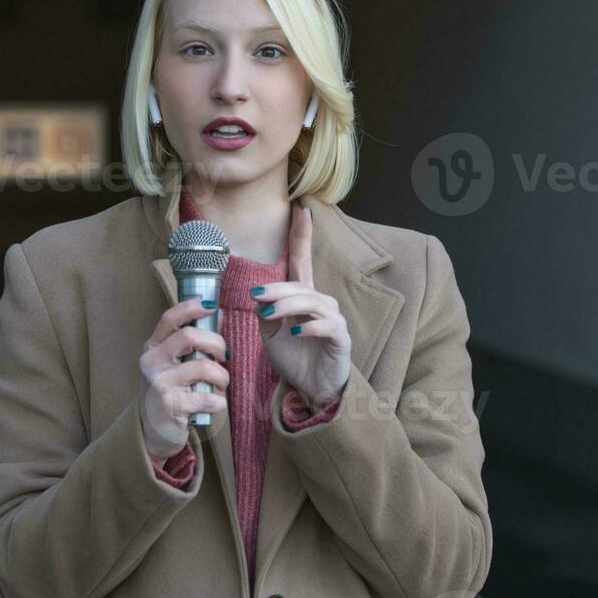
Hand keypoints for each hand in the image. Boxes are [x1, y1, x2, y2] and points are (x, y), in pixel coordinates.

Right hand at [138, 298, 228, 459]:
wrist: (152, 431)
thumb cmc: (169, 392)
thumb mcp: (174, 363)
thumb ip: (194, 340)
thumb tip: (219, 314)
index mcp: (153, 347)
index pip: (170, 318)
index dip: (192, 307)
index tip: (211, 308)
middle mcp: (152, 362)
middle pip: (190, 336)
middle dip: (216, 344)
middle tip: (223, 357)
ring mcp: (159, 383)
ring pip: (203, 367)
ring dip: (222, 376)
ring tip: (220, 384)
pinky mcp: (170, 405)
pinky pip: (207, 397)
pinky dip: (218, 401)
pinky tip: (216, 404)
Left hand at [254, 203, 351, 408]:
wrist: (312, 389)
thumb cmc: (294, 358)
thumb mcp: (270, 334)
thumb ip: (266, 313)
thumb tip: (259, 295)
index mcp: (303, 297)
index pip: (302, 260)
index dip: (302, 235)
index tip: (301, 209)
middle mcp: (321, 301)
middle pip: (299, 284)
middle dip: (277, 288)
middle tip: (256, 295)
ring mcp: (333, 318)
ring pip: (310, 301)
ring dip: (287, 306)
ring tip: (270, 315)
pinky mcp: (341, 337)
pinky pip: (325, 325)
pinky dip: (308, 327)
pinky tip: (294, 332)